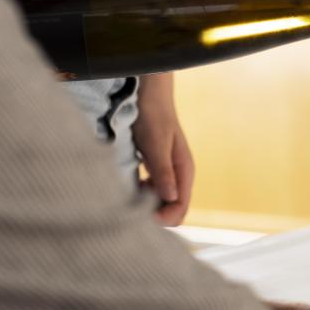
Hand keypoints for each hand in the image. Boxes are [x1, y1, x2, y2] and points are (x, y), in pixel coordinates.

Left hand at [133, 73, 194, 225]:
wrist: (149, 92)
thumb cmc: (153, 114)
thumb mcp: (156, 143)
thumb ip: (163, 170)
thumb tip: (171, 198)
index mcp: (184, 170)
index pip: (180, 207)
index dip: (164, 217)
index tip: (141, 217)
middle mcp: (178, 174)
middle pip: (172, 207)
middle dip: (155, 214)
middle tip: (129, 210)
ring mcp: (168, 171)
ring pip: (161, 200)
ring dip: (146, 205)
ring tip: (125, 199)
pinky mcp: (156, 167)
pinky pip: (152, 190)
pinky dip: (141, 194)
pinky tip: (126, 187)